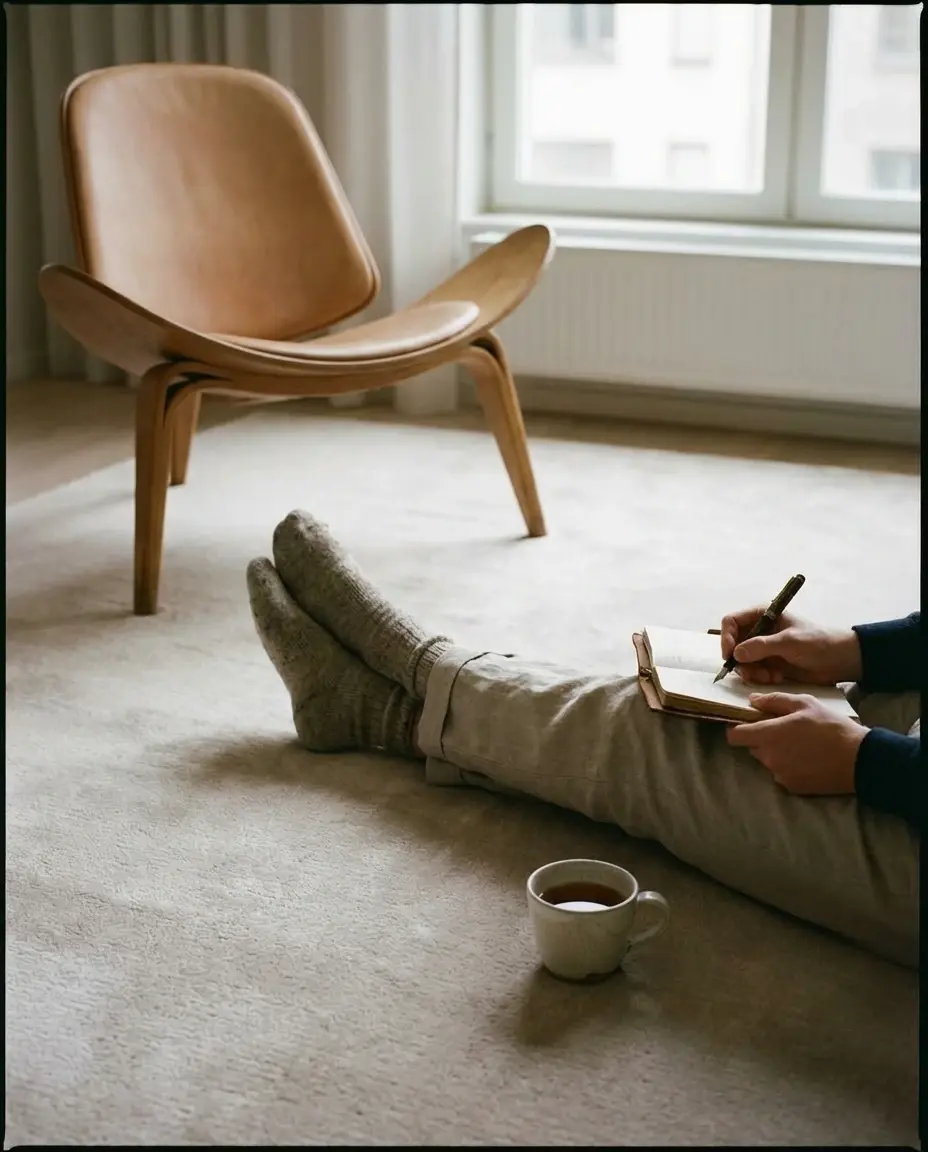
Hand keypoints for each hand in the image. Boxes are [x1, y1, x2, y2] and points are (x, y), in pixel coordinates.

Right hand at [720, 607, 861, 686]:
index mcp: (763, 615)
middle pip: (733, 644)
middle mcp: (759, 630)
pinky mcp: (769, 664)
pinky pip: (753, 671)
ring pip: (742, 661)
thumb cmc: (818, 642)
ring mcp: (763, 648)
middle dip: (741, 661)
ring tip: (770, 677)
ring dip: (752, 671)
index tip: (730, 655)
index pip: (732, 622)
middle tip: (753, 673)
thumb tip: (736, 654)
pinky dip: (761, 677)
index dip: (726, 637)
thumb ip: (761, 646)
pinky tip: (776, 678)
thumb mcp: (789, 642)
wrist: (840, 660)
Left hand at [726, 693, 866, 795]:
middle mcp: (769, 758)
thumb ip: (774, 701)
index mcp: (768, 735)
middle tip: (784, 729)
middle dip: (762, 738)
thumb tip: (752, 700)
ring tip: (801, 744)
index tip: (748, 722)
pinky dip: (788, 766)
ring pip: (767, 760)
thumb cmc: (832, 727)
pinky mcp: (792, 787)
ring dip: (776, 752)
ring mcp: (779, 775)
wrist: (860, 760)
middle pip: (752, 747)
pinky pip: (781, 773)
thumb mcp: (805, 704)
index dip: (737, 728)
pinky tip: (808, 759)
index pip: (734, 736)